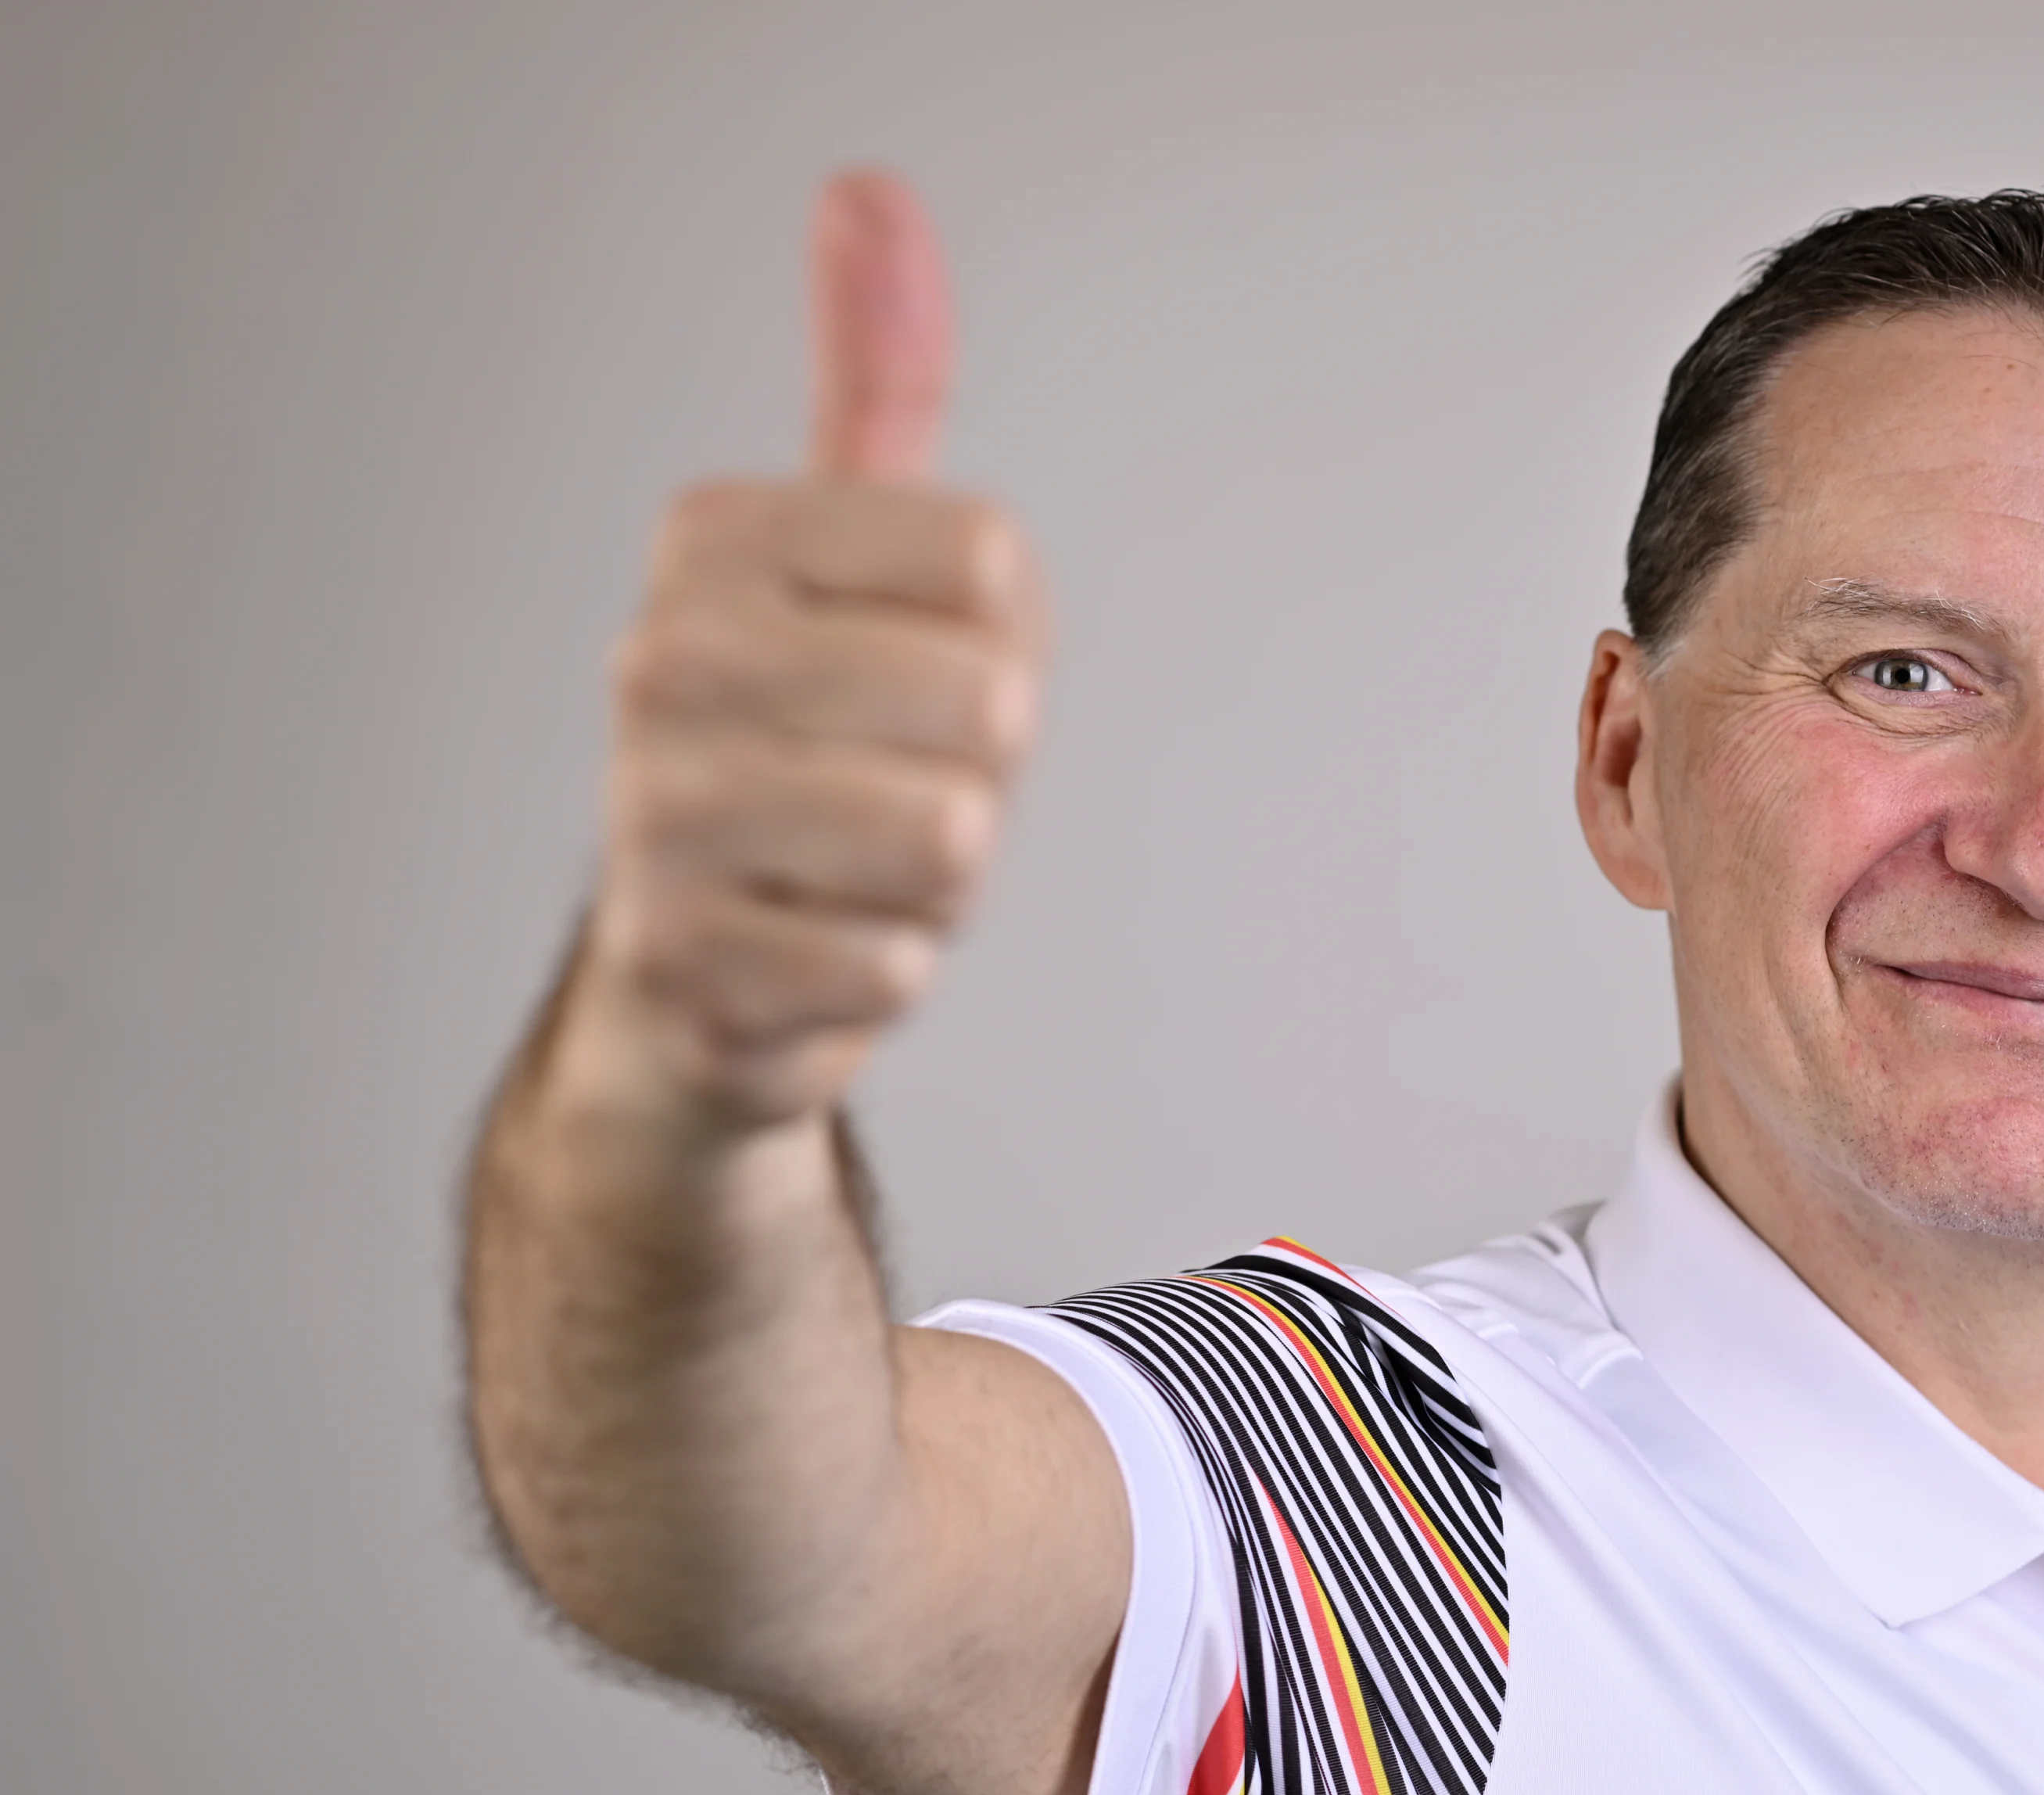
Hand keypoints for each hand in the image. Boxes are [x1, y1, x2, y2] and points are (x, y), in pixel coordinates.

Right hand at [571, 171, 1045, 1129]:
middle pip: (991, 706)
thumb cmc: (808, 741)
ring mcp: (656, 817)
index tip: (909, 666)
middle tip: (887, 781)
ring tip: (853, 867)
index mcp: (717, 538)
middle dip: (979, 771)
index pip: (998, 563)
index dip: (1000, 638)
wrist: (691, 964)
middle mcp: (661, 658)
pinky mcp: (683, 964)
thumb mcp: (850, 549)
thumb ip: (875, 380)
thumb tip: (867, 187)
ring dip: (941, 879)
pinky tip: (809, 950)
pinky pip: (901, 965)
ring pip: (954, 838)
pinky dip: (887, 972)